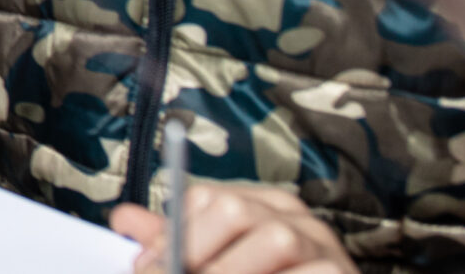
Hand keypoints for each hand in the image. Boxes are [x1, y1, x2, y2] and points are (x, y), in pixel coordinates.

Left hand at [113, 184, 358, 273]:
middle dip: (196, 255)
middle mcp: (295, 217)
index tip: (145, 268)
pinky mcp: (341, 272)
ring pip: (274, 240)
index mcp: (261, 205)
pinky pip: (310, 273)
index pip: (205, 199)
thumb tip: (123, 219)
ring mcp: (324, 246)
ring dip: (228, 270)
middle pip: (234, 211)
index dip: (170, 236)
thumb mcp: (214, 265)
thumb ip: (175, 245)